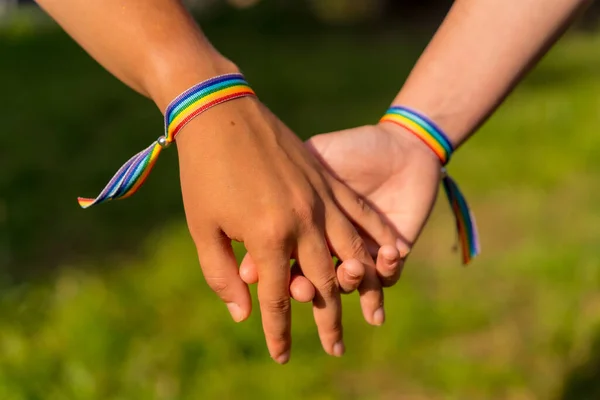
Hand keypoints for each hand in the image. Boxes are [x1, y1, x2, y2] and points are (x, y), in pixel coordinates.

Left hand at [177, 99, 398, 362]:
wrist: (221, 111)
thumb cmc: (203, 172)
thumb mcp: (203, 227)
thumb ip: (222, 275)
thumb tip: (242, 314)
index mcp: (267, 238)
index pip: (276, 299)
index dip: (279, 332)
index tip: (281, 357)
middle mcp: (302, 224)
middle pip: (323, 284)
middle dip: (329, 321)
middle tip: (335, 350)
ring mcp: (320, 200)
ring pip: (351, 254)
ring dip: (363, 288)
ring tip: (374, 317)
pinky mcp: (329, 181)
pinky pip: (362, 216)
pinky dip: (379, 239)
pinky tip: (392, 258)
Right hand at [240, 122, 440, 300]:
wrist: (398, 144)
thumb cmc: (350, 148)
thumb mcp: (312, 158)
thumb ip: (287, 176)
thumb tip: (245, 211)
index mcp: (305, 228)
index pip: (283, 259)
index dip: (270, 270)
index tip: (256, 275)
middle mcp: (330, 247)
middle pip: (315, 281)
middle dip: (308, 291)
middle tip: (304, 291)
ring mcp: (361, 254)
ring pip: (351, 283)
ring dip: (349, 281)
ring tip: (350, 268)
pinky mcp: (392, 254)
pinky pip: (388, 274)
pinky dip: (386, 270)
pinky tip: (386, 253)